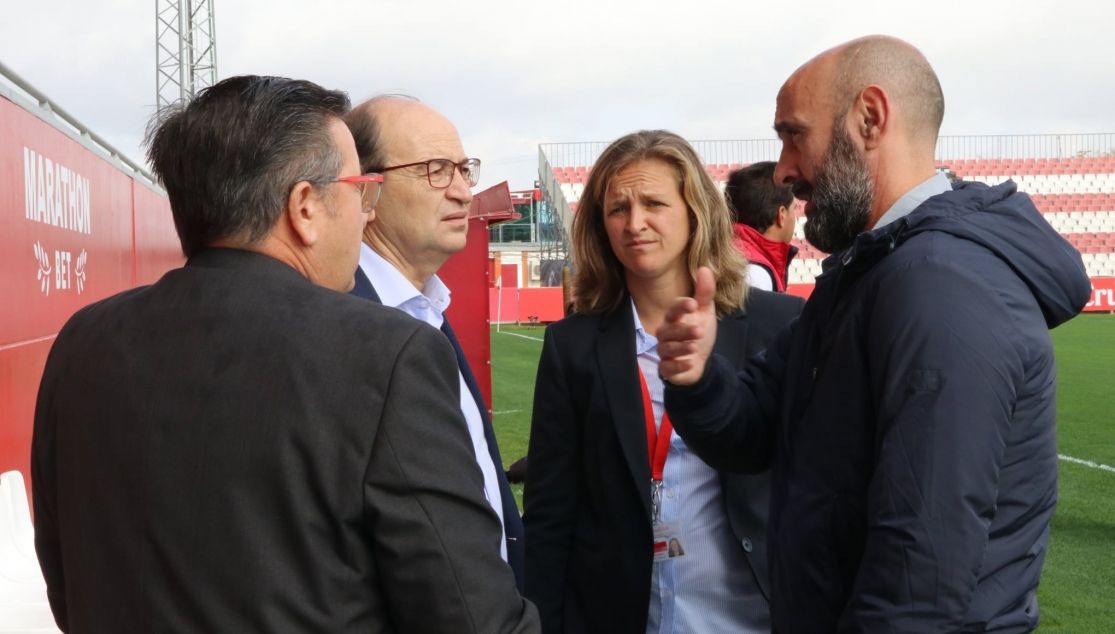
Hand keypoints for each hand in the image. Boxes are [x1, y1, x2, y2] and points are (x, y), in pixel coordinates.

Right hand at [658, 267, 716, 384]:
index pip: (673, 309)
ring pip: (667, 348)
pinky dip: (678, 365)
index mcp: (674, 318)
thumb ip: (704, 293)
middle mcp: (666, 333)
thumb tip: (704, 268)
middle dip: (683, 330)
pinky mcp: (666, 367)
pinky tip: (690, 363)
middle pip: (669, 330)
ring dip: (681, 348)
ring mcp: (665, 351)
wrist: (699, 362)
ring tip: (695, 347)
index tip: (692, 304)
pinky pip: (668, 367)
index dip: (681, 306)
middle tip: (700, 331)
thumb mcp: (705, 312)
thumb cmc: (698, 332)